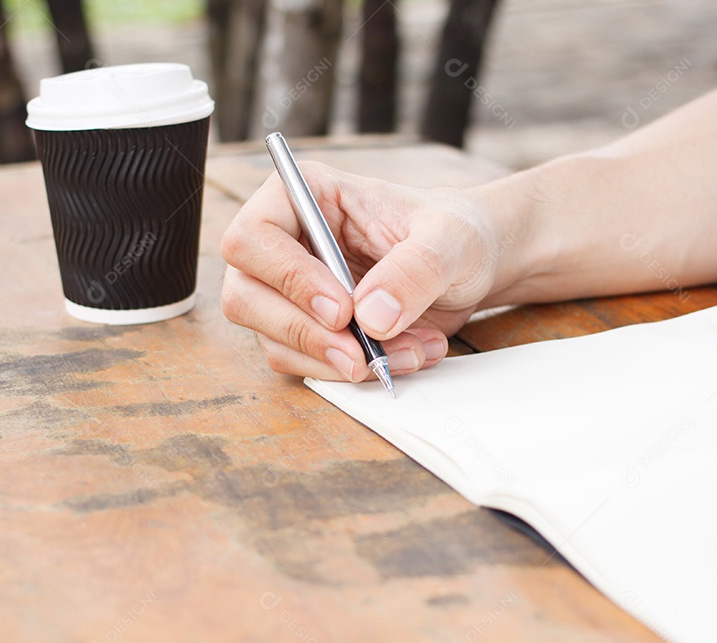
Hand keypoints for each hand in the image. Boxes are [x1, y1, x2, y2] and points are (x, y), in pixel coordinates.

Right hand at [221, 163, 505, 381]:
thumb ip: (415, 270)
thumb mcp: (450, 242)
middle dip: (305, 333)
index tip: (341, 309)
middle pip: (245, 296)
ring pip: (272, 339)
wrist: (471, 268)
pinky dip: (351, 372)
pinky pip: (304, 364)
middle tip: (361, 353)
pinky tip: (402, 356)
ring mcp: (289, 291)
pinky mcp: (307, 329)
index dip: (288, 278)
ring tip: (408, 350)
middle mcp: (285, 242)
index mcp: (306, 195)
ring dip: (338, 360)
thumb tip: (370, 316)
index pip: (253, 237)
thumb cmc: (456, 234)